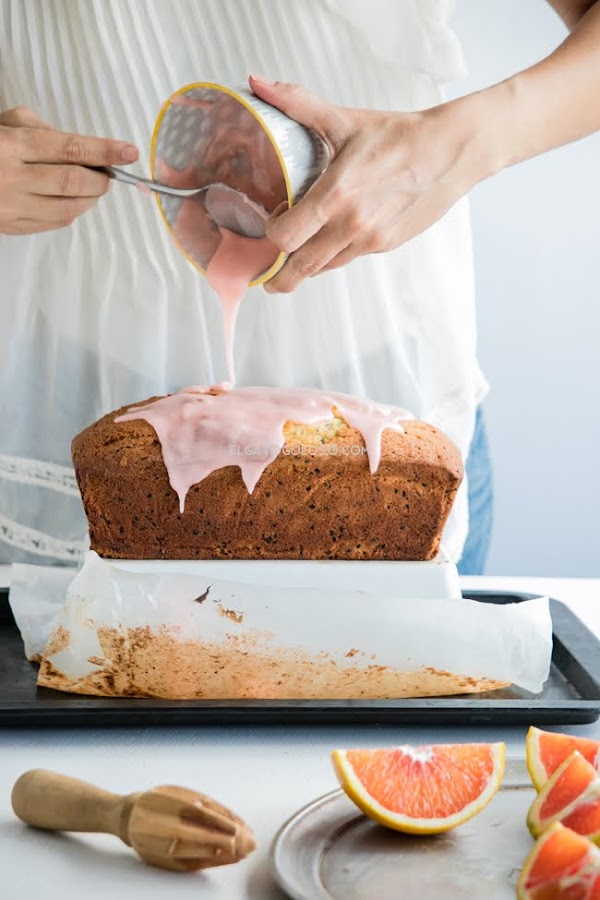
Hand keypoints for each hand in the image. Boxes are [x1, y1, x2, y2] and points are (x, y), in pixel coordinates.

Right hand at [0, 107, 138, 234]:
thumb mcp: (8, 123)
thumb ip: (46, 130)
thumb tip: (85, 150)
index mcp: (12, 145)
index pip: (70, 149)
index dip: (104, 151)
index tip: (128, 152)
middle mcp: (12, 178)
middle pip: (74, 182)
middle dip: (100, 179)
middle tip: (108, 174)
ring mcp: (11, 207)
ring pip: (68, 208)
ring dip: (90, 198)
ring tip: (92, 186)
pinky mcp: (12, 226)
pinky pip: (55, 223)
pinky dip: (72, 211)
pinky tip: (72, 200)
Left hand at [249, 76, 490, 292]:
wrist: (450, 151)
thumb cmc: (399, 136)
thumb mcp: (344, 120)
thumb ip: (297, 104)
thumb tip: (258, 83)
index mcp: (336, 195)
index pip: (286, 237)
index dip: (272, 235)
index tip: (274, 221)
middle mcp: (351, 224)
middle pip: (301, 267)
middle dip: (280, 278)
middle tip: (269, 279)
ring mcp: (370, 239)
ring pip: (325, 268)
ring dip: (308, 266)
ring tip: (298, 255)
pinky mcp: (386, 245)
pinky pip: (349, 259)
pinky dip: (335, 255)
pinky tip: (333, 238)